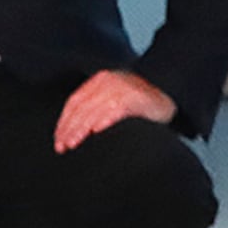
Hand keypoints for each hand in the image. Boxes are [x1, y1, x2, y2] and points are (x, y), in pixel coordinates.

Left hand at [54, 69, 175, 153]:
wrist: (169, 89)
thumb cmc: (138, 100)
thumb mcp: (113, 97)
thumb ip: (96, 106)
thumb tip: (74, 131)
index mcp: (99, 81)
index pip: (75, 102)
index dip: (64, 121)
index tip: (58, 139)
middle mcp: (108, 82)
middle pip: (82, 107)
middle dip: (69, 128)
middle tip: (62, 146)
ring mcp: (122, 88)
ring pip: (96, 109)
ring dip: (82, 128)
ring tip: (73, 143)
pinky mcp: (136, 97)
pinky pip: (118, 109)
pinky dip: (105, 120)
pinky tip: (97, 131)